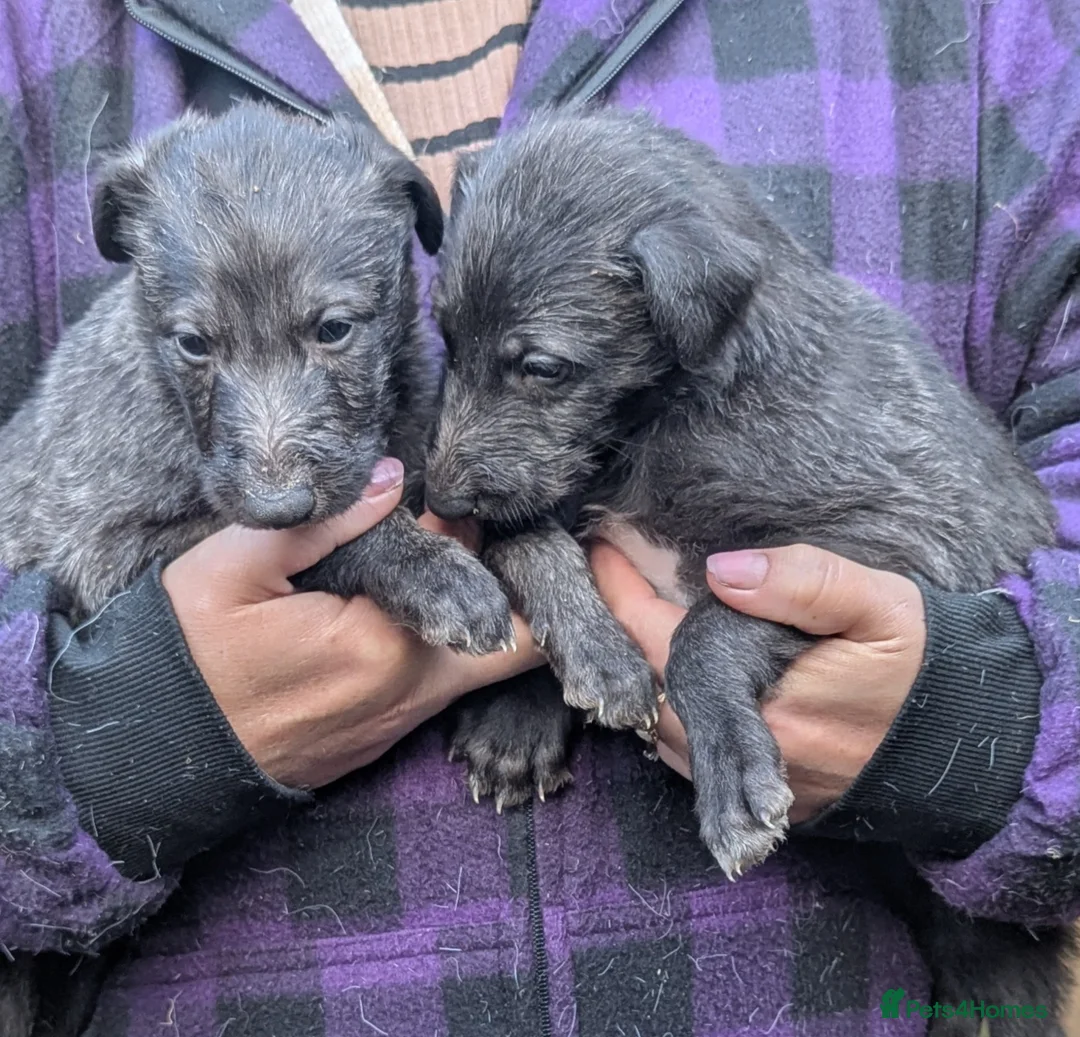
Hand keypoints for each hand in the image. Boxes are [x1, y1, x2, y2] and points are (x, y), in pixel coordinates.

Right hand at [162, 457, 541, 788]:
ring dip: (486, 612)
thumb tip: (391, 477)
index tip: (499, 509)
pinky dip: (452, 642)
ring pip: (483, 663)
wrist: (154, 753)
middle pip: (517, 642)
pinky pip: (444, 682)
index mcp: (386, 645)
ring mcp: (402, 720)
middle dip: (521, 589)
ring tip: (462, 555)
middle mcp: (412, 691)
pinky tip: (428, 602)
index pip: (496, 597)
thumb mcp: (235, 569)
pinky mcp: (386, 734)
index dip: (513, 551)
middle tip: (507, 538)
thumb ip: (322, 521)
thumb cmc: (187, 653)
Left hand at [590, 542, 924, 821]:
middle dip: (619, 635)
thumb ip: (803, 582)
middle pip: (647, 689)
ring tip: (633, 619)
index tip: (599, 549)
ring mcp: (753, 781)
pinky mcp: (764, 795)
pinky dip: (671, 709)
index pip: (658, 642)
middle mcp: (747, 752)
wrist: (970, 748)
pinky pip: (691, 754)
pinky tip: (674, 673)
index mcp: (765, 702)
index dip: (620, 593)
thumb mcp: (879, 606)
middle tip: (610, 578)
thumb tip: (723, 570)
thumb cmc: (924, 668)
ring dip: (642, 675)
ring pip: (661, 727)